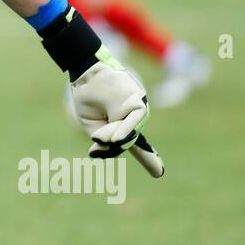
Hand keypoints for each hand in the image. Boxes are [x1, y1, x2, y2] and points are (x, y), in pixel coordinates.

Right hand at [68, 49, 163, 176]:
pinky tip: (116, 136)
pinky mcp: (138, 100)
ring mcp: (138, 110)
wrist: (85, 71)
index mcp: (122, 125)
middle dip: (111, 144)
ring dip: (115, 137)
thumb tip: (117, 143)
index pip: (136, 146)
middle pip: (127, 142)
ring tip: (100, 133)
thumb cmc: (87, 96)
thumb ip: (105, 139)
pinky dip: (124, 129)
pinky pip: (135, 120)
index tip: (159, 173)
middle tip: (96, 137)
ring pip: (131, 133)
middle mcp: (134, 118)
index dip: (148, 159)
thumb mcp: (91, 125)